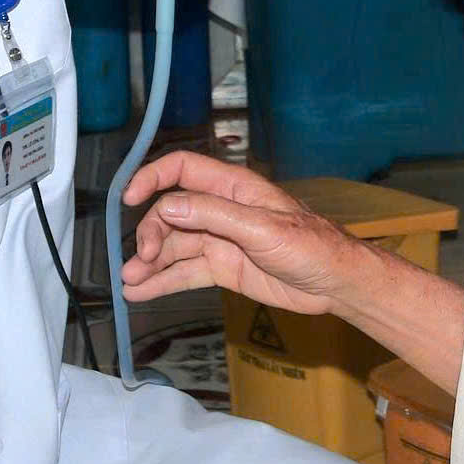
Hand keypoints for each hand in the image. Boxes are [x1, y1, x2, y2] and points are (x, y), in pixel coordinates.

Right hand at [120, 151, 360, 316]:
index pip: (183, 170)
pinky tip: (141, 293)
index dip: (153, 178)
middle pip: (172, 213)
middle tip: (140, 260)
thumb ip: (214, 215)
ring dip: (149, 262)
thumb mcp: (262, 228)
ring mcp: (221, 240)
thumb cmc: (310, 245)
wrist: (335, 283)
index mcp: (233, 188)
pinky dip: (163, 282)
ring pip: (175, 246)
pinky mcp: (224, 268)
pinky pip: (186, 272)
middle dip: (150, 233)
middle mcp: (222, 210)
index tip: (128, 198)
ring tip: (129, 284)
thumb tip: (168, 207)